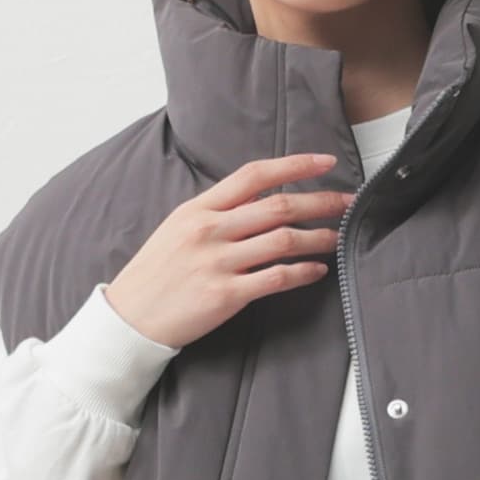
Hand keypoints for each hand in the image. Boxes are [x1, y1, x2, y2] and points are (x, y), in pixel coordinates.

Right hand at [105, 152, 354, 349]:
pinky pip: (277, 278)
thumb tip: (260, 200)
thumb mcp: (179, 229)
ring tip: (338, 237)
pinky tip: (317, 271)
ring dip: (319, 238)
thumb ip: (218, 213)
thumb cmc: (156, 273)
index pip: (255, 175)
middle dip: (321, 202)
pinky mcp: (226, 294)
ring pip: (284, 240)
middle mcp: (210, 230)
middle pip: (279, 206)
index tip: (326, 162)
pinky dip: (303, 272)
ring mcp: (218, 262)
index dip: (295, 165)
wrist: (130, 317)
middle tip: (349, 202)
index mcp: (199, 209)